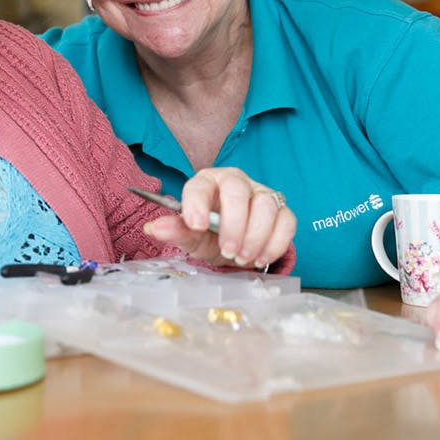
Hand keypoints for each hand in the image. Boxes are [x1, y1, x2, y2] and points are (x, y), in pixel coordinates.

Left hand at [145, 167, 295, 268]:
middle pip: (237, 190)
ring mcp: (261, 193)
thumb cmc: (210, 235)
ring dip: (256, 236)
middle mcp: (236, 181)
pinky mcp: (282, 210)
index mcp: (207, 182)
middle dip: (234, 224)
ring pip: (266, 204)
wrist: (236, 247)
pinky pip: (286, 221)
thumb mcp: (191, 237)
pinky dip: (275, 243)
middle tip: (229, 251)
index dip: (197, 203)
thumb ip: (176, 231)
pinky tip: (260, 258)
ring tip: (242, 257)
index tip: (196, 225)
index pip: (200, 185)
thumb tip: (153, 228)